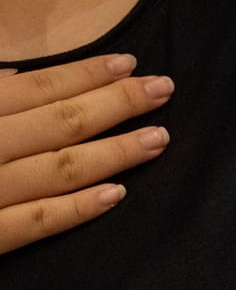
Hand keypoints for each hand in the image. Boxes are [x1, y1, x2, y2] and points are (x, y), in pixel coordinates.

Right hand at [0, 55, 172, 252]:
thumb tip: (18, 76)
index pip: (39, 88)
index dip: (87, 74)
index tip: (131, 65)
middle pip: (61, 123)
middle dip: (118, 104)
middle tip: (164, 90)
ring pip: (59, 170)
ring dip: (114, 153)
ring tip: (158, 139)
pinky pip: (32, 224)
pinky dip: (75, 209)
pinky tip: (117, 194)